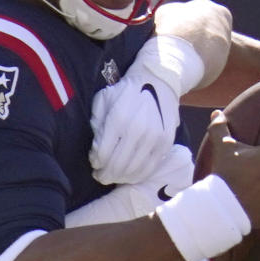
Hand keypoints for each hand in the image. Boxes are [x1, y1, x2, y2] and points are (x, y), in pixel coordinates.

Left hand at [90, 69, 180, 184]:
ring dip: (120, 178)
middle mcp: (138, 130)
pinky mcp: (165, 144)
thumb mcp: (104, 99)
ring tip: (113, 176)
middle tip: (100, 176)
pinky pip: (149, 169)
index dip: (95, 162)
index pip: (102, 153)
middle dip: (105, 174)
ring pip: (133, 171)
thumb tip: (96, 150)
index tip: (94, 162)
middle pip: (117, 166)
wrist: (157, 82)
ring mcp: (154, 138)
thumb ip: (96, 123)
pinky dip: (137, 176)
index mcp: (119, 119)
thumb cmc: (126, 92)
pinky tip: (128, 175)